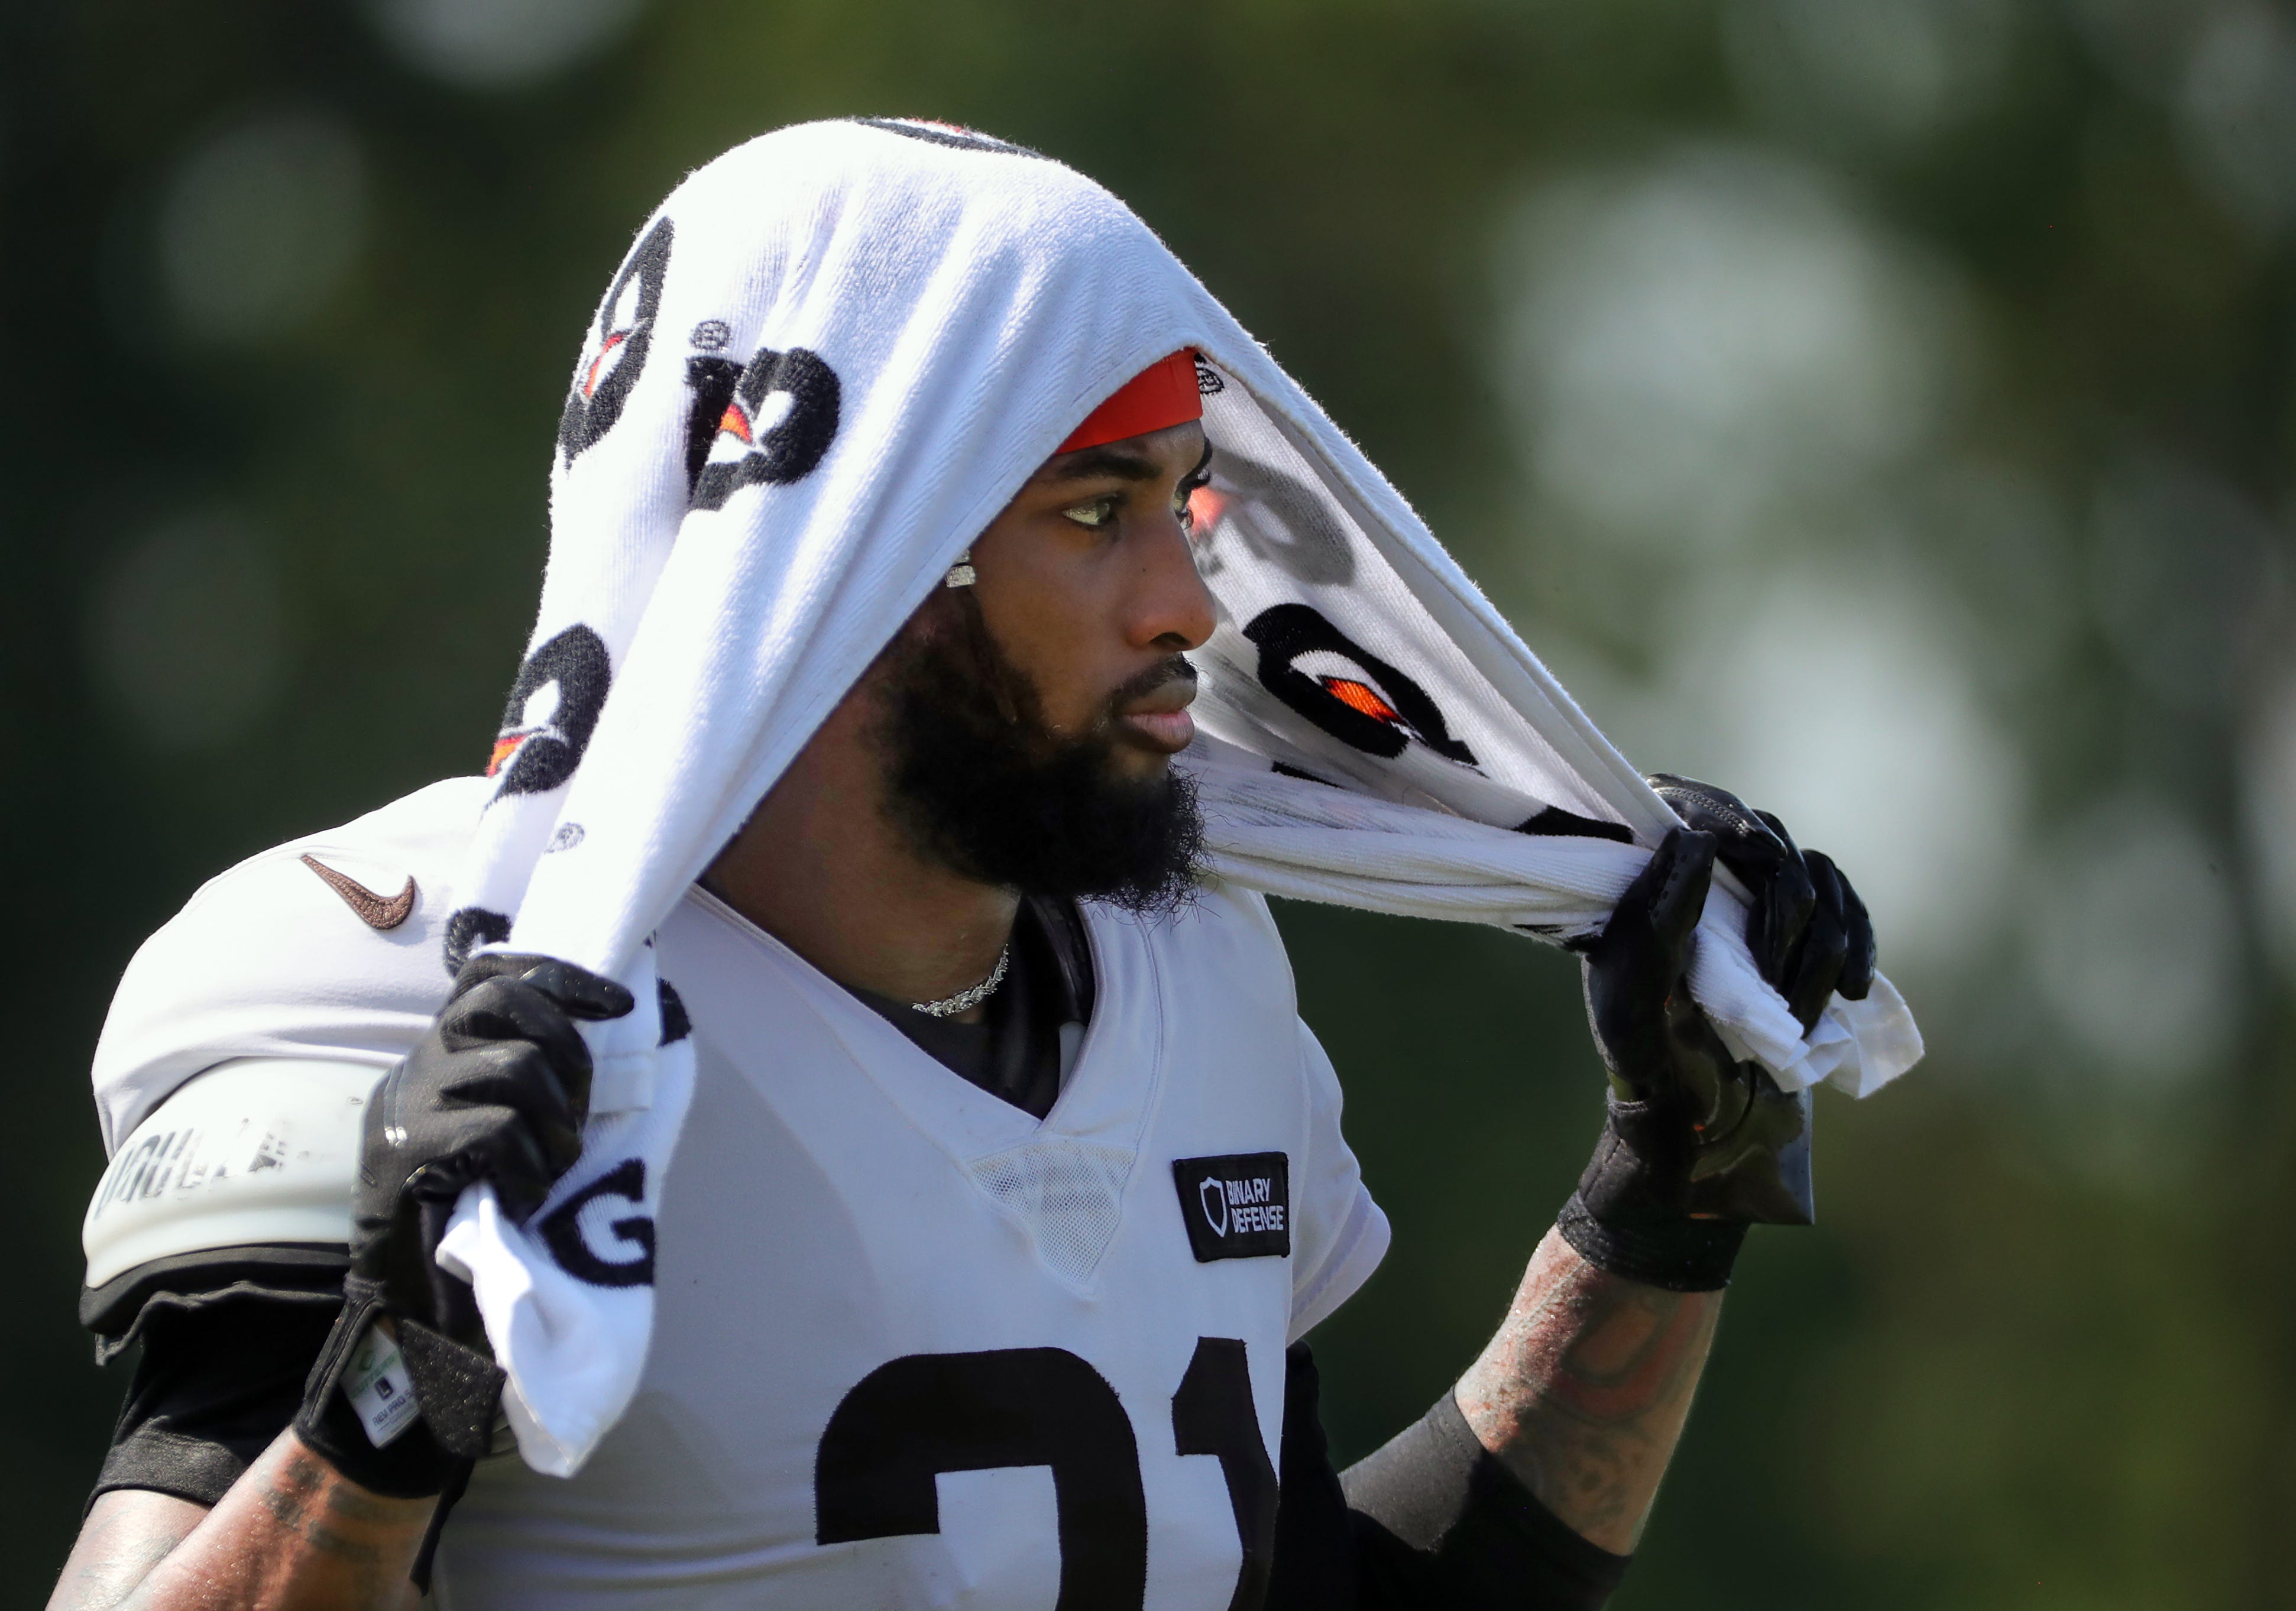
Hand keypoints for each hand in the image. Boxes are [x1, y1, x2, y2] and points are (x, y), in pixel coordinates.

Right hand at [294, 955, 631, 1495]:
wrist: (403, 1308)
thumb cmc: (471, 1219)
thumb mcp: (500, 1132)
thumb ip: (526, 1081)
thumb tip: (607, 1030)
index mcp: (438, 1056)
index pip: (489, 973)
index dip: (559, 974)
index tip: (618, 1004)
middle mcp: (414, 1068)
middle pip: (502, 1001)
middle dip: (564, 1046)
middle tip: (575, 1112)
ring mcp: (405, 1107)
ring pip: (513, 1068)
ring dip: (555, 1123)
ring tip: (549, 1170)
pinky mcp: (404, 1154)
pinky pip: (496, 1131)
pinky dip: (528, 1168)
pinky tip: (523, 1200)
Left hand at [1558, 780, 1873, 1288]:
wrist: (1701, 1124)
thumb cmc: (1651, 1062)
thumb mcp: (1638, 994)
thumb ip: (1658, 916)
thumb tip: (1691, 837)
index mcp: (1640, 878)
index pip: (1687, 803)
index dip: (1726, 818)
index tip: (1754, 850)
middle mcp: (1695, 875)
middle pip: (1765, 839)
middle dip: (1781, 914)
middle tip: (1774, 981)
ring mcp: (1753, 900)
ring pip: (1815, 876)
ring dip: (1819, 946)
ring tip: (1800, 1013)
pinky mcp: (1799, 931)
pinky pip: (1846, 906)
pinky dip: (1856, 943)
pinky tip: (1854, 989)